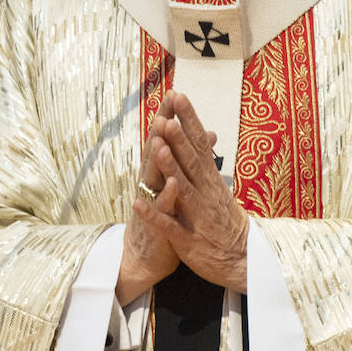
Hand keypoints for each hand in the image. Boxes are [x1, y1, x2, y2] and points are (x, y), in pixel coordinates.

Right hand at [116, 98, 179, 302]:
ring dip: (157, 159)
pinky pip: (162, 210)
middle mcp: (153, 185)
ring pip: (154, 178)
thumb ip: (189, 160)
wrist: (144, 257)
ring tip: (161, 139)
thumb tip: (207, 134)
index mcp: (160, 173)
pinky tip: (173, 183)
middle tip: (166, 105)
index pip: (165, 141)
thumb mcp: (178, 186)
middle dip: (162, 129)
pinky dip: (166, 197)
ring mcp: (152, 204)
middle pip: (157, 151)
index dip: (170, 119)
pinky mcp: (156, 226)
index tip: (176, 93)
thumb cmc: (164, 219)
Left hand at [134, 91, 248, 292]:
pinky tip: (137, 203)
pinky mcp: (188, 240)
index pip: (200, 144)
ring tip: (157, 147)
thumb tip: (205, 136)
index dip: (189, 120)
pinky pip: (169, 226)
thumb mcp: (219, 191)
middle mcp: (206, 195)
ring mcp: (197, 217)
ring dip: (170, 168)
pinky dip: (154, 214)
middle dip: (179, 137)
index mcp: (211, 182)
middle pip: (192, 161)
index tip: (178, 96)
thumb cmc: (227, 225)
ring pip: (182, 189)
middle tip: (167, 114)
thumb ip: (207, 165)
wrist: (243, 262)